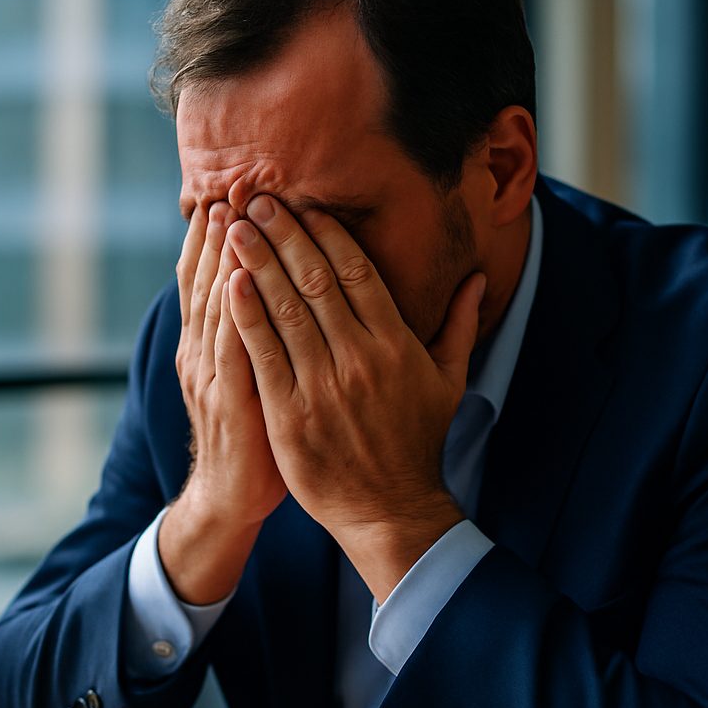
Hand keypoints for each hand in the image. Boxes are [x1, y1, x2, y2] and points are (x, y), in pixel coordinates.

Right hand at [162, 200, 287, 603]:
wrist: (233, 496)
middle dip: (217, 231)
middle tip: (229, 184)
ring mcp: (209, 374)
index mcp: (210, 342)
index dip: (218, 234)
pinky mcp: (227, 400)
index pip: (212, 276)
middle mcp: (202, 350)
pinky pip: (229, 348)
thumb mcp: (256, 374)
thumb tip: (274, 285)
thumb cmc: (257, 433)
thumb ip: (262, 329)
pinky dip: (231, 311)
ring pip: (213, 304)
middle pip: (206, 279)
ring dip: (220, 257)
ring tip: (229, 213)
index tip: (232, 190)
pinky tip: (236, 280)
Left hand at [224, 194, 484, 601]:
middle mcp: (360, 358)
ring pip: (286, 310)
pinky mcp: (290, 414)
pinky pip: (265, 355)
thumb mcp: (449, 381)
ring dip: (258, 262)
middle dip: (285, 234)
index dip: (328, 234)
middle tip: (259, 198)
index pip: (358, 273)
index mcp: (397, 344)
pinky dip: (245, 316)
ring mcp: (323, 386)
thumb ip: (459, 324)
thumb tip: (479, 277)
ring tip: (236, 226)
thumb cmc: (417, 442)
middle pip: (317, 281)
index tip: (304, 205)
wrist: (390, 509)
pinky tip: (229, 282)